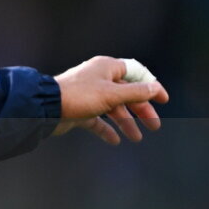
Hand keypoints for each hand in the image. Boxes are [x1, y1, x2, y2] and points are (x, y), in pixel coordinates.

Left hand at [53, 56, 169, 143]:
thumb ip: (136, 92)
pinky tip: (114, 140)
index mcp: (107, 68)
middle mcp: (98, 79)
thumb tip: (155, 88)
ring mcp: (88, 95)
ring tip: (136, 138)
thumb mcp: (112, 94)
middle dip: (141, 110)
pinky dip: (106, 129)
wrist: (45, 108)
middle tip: (154, 126)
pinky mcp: (78, 110)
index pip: (135, 73)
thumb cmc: (79, 96)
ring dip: (125, 122)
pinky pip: (96, 120)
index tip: (163, 100)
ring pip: (112, 108)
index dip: (151, 86)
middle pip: (126, 93)